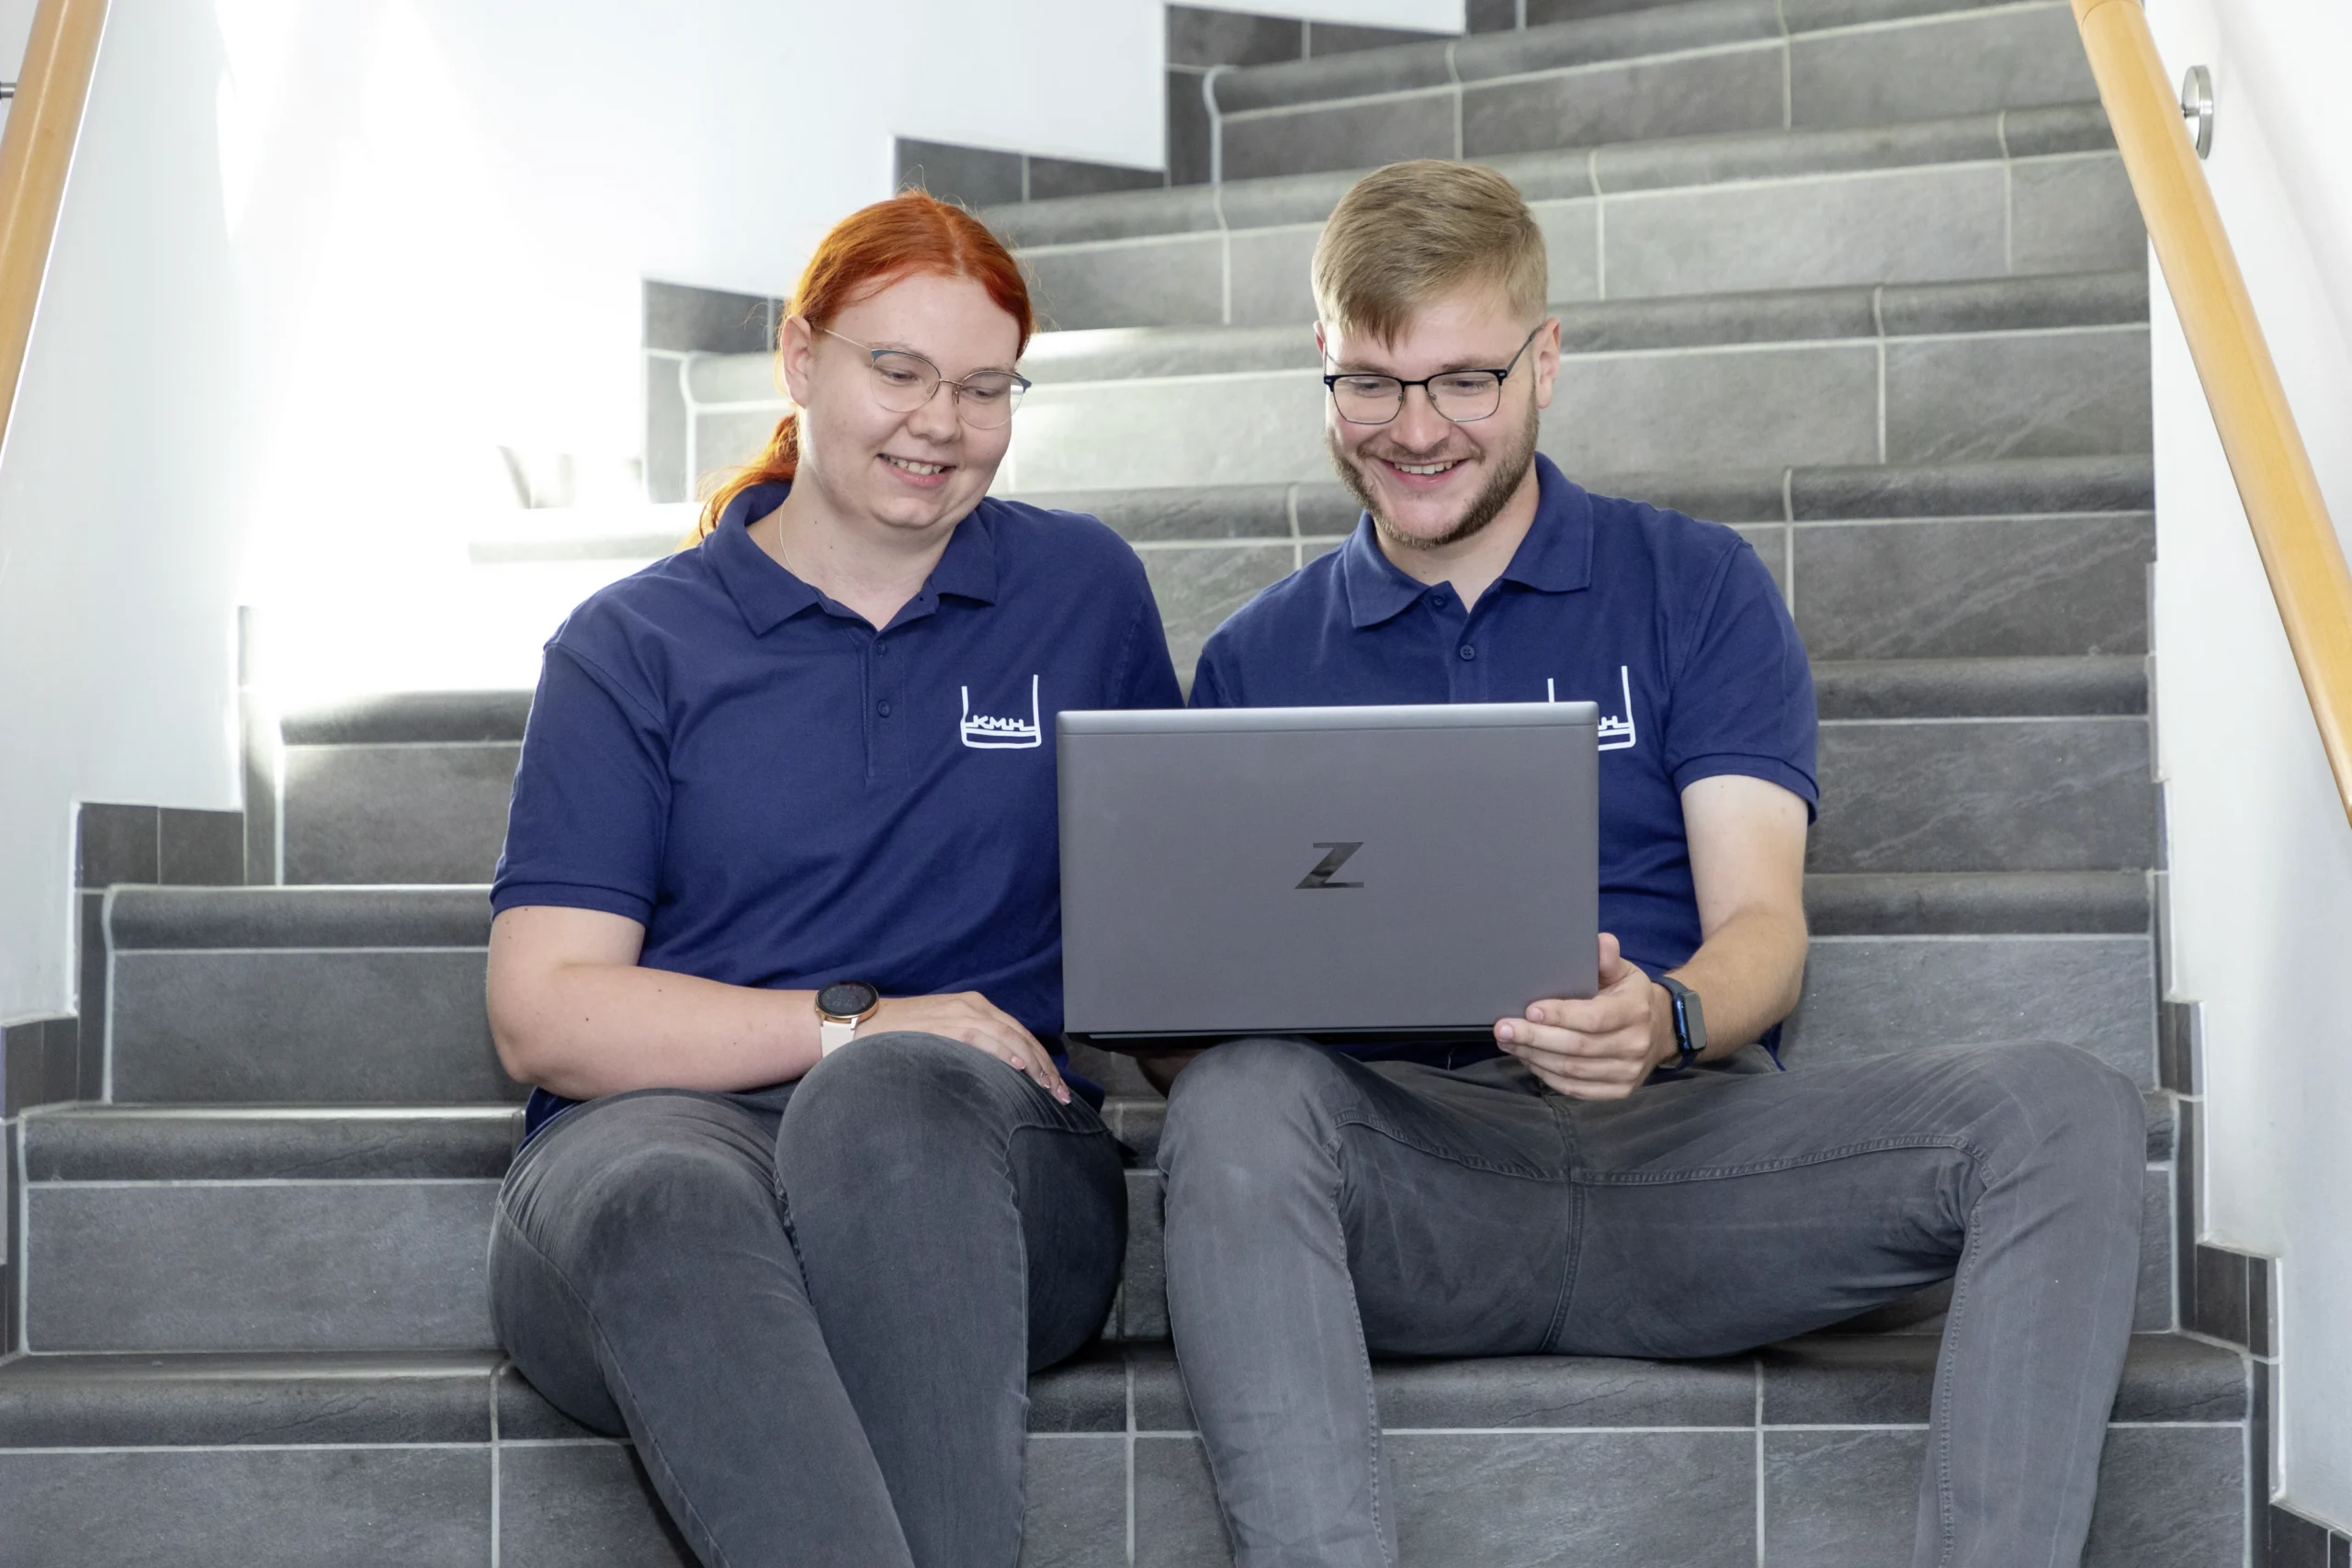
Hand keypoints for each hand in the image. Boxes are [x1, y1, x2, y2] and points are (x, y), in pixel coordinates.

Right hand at [864, 992, 1070, 1104]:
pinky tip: (1019, 1067)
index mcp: (974, 1006)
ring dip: (1034, 1064)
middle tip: (1061, 1093)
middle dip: (1045, 1065)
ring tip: (1049, 1088)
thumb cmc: (902, 1035)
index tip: (1054, 1084)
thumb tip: (996, 1073)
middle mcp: (974, 1006)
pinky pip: (985, 1037)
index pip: (1018, 1033)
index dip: (1040, 1058)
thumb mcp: (944, 1034)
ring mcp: (962, 1013)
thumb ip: (970, 1045)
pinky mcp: (949, 1024)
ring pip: (1010, 1037)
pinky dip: (1005, 1052)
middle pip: (1022, 1035)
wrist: (866, 1022)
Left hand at [1492, 933, 1669, 1099]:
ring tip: (1508, 1042)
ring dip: (1534, 1057)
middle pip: (1577, 1047)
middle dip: (1535, 1038)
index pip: (1594, 1018)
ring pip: (1572, 1071)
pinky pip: (1575, 1089)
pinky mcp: (1618, 1091)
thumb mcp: (1624, 972)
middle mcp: (1634, 1045)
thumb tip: (1600, 942)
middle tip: (1503, 1028)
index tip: (1529, 1010)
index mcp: (1635, 1011)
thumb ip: (1608, 959)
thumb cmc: (1630, 997)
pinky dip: (1547, 1075)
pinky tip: (1528, 1059)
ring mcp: (1628, 1072)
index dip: (1560, 1016)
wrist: (1660, 1030)